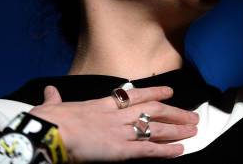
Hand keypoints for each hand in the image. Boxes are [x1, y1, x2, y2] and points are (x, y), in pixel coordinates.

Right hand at [29, 85, 198, 162]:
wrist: (49, 131)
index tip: (169, 91)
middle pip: (153, 110)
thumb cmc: (48, 120)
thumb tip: (49, 92)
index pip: (134, 94)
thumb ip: (54, 99)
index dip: (154, 92)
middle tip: (193, 115)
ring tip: (194, 130)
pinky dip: (165, 150)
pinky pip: (148, 150)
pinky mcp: (120, 150)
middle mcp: (116, 115)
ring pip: (155, 128)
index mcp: (101, 104)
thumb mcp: (52, 106)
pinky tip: (180, 150)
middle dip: (175, 112)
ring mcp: (120, 132)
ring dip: (177, 129)